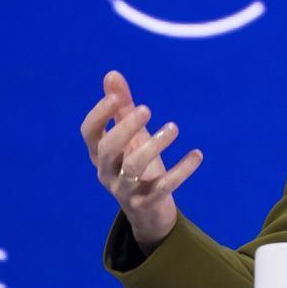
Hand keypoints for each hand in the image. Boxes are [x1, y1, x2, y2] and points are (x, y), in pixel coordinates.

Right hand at [79, 70, 203, 253]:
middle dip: (125, 128)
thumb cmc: (137, 167)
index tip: (116, 96)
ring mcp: (125, 190)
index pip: (89, 133)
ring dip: (154, 145)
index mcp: (100, 154)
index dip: (99, 114)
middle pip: (107, 149)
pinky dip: (182, 170)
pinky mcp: (147, 203)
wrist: (148, 212)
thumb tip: (111, 74)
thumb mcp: (130, 137)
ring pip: (133, 168)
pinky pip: (163, 187)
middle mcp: (107, 172)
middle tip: (147, 109)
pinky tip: (197, 154)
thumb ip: (121, 108)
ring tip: (174, 127)